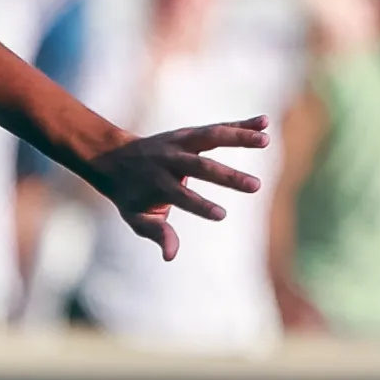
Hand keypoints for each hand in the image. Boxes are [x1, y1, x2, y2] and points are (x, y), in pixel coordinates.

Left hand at [85, 116, 268, 260]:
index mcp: (158, 183)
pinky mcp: (190, 133)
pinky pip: (218, 127)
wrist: (114, 158)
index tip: (221, 215)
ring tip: (266, 141)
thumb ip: (156, 233)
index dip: (200, 206)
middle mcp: (170, 160)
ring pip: (212, 137)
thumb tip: (170, 256)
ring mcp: (180, 143)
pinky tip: (264, 123)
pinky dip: (241, 124)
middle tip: (256, 186)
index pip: (181, 196)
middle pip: (201, 167)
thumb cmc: (130, 195)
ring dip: (240, 137)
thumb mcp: (137, 217)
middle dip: (228, 176)